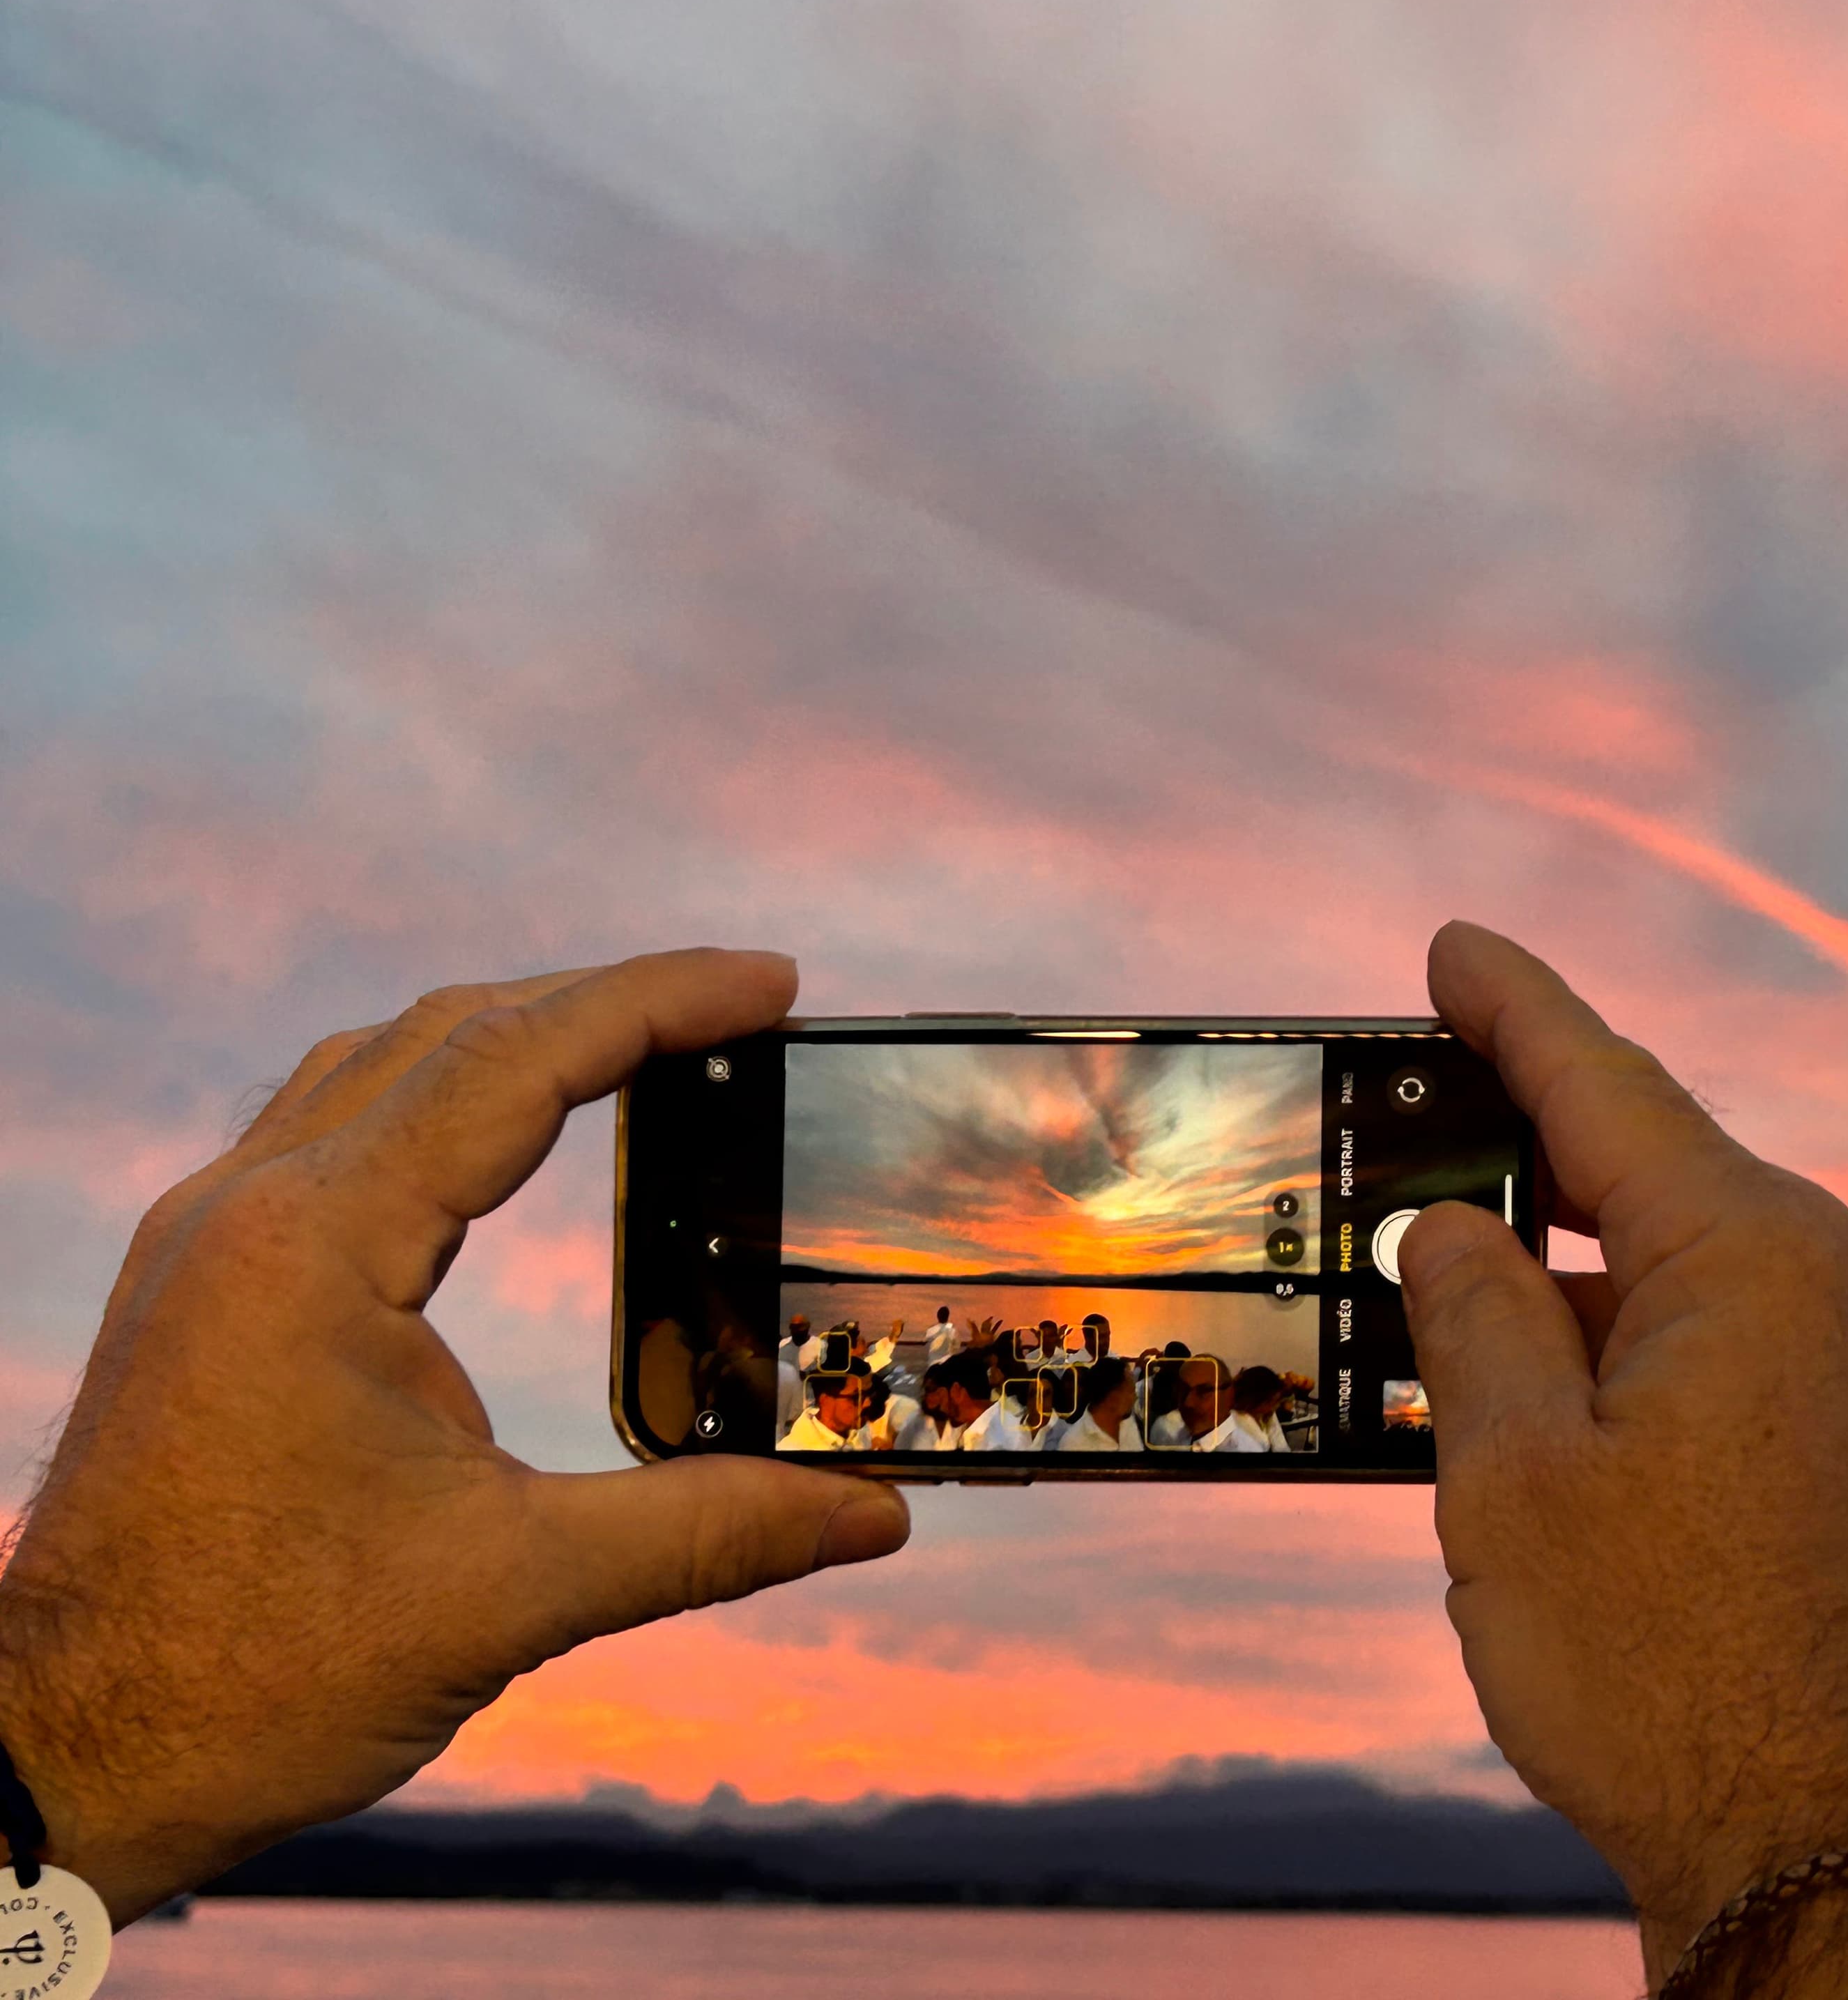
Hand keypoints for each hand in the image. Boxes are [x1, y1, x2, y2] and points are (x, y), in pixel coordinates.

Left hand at [0, 951, 912, 1924]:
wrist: (63, 1759)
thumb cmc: (256, 1676)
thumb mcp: (513, 1595)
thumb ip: (710, 1534)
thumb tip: (872, 1514)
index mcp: (314, 1246)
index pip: (518, 1061)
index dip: (661, 1003)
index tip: (775, 983)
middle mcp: (247, 1211)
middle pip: (449, 1030)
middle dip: (604, 1001)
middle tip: (740, 1008)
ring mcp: (209, 1246)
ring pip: (380, 1067)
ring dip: (517, 1038)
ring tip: (643, 1048)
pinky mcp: (203, 1292)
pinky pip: (333, 1132)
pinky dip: (444, 1101)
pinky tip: (501, 1147)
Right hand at [1402, 924, 1847, 1991]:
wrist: (1822, 1844)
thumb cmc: (1663, 1669)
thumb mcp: (1511, 1474)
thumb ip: (1470, 1313)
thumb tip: (1449, 1230)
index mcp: (1756, 1255)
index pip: (1606, 1087)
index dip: (1511, 1009)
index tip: (1454, 947)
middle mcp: (1834, 1287)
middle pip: (1647, 1175)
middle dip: (1520, 1156)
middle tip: (1412, 1120)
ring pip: (1676, 1272)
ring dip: (1562, 1283)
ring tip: (1443, 1308)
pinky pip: (1720, 1347)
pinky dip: (1621, 1350)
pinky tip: (1537, 1402)